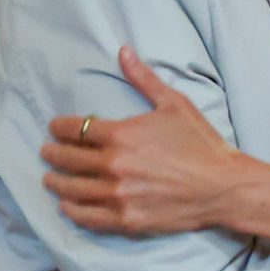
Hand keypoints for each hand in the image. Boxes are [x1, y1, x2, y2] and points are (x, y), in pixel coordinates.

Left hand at [44, 47, 254, 235]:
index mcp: (121, 134)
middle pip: (68, 159)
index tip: (55, 128)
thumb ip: (144, 79)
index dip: (60, 127)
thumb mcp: (174, 104)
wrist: (223, 186)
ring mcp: (118, 194)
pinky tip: (66, 205)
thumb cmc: (201, 143)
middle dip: (53, 154)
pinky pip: (88, 216)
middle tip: (46, 153)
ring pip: (72, 189)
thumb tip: (123, 51)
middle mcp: (114, 165)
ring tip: (50, 179)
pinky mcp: (126, 219)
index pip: (75, 129)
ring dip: (56, 182)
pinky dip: (72, 211)